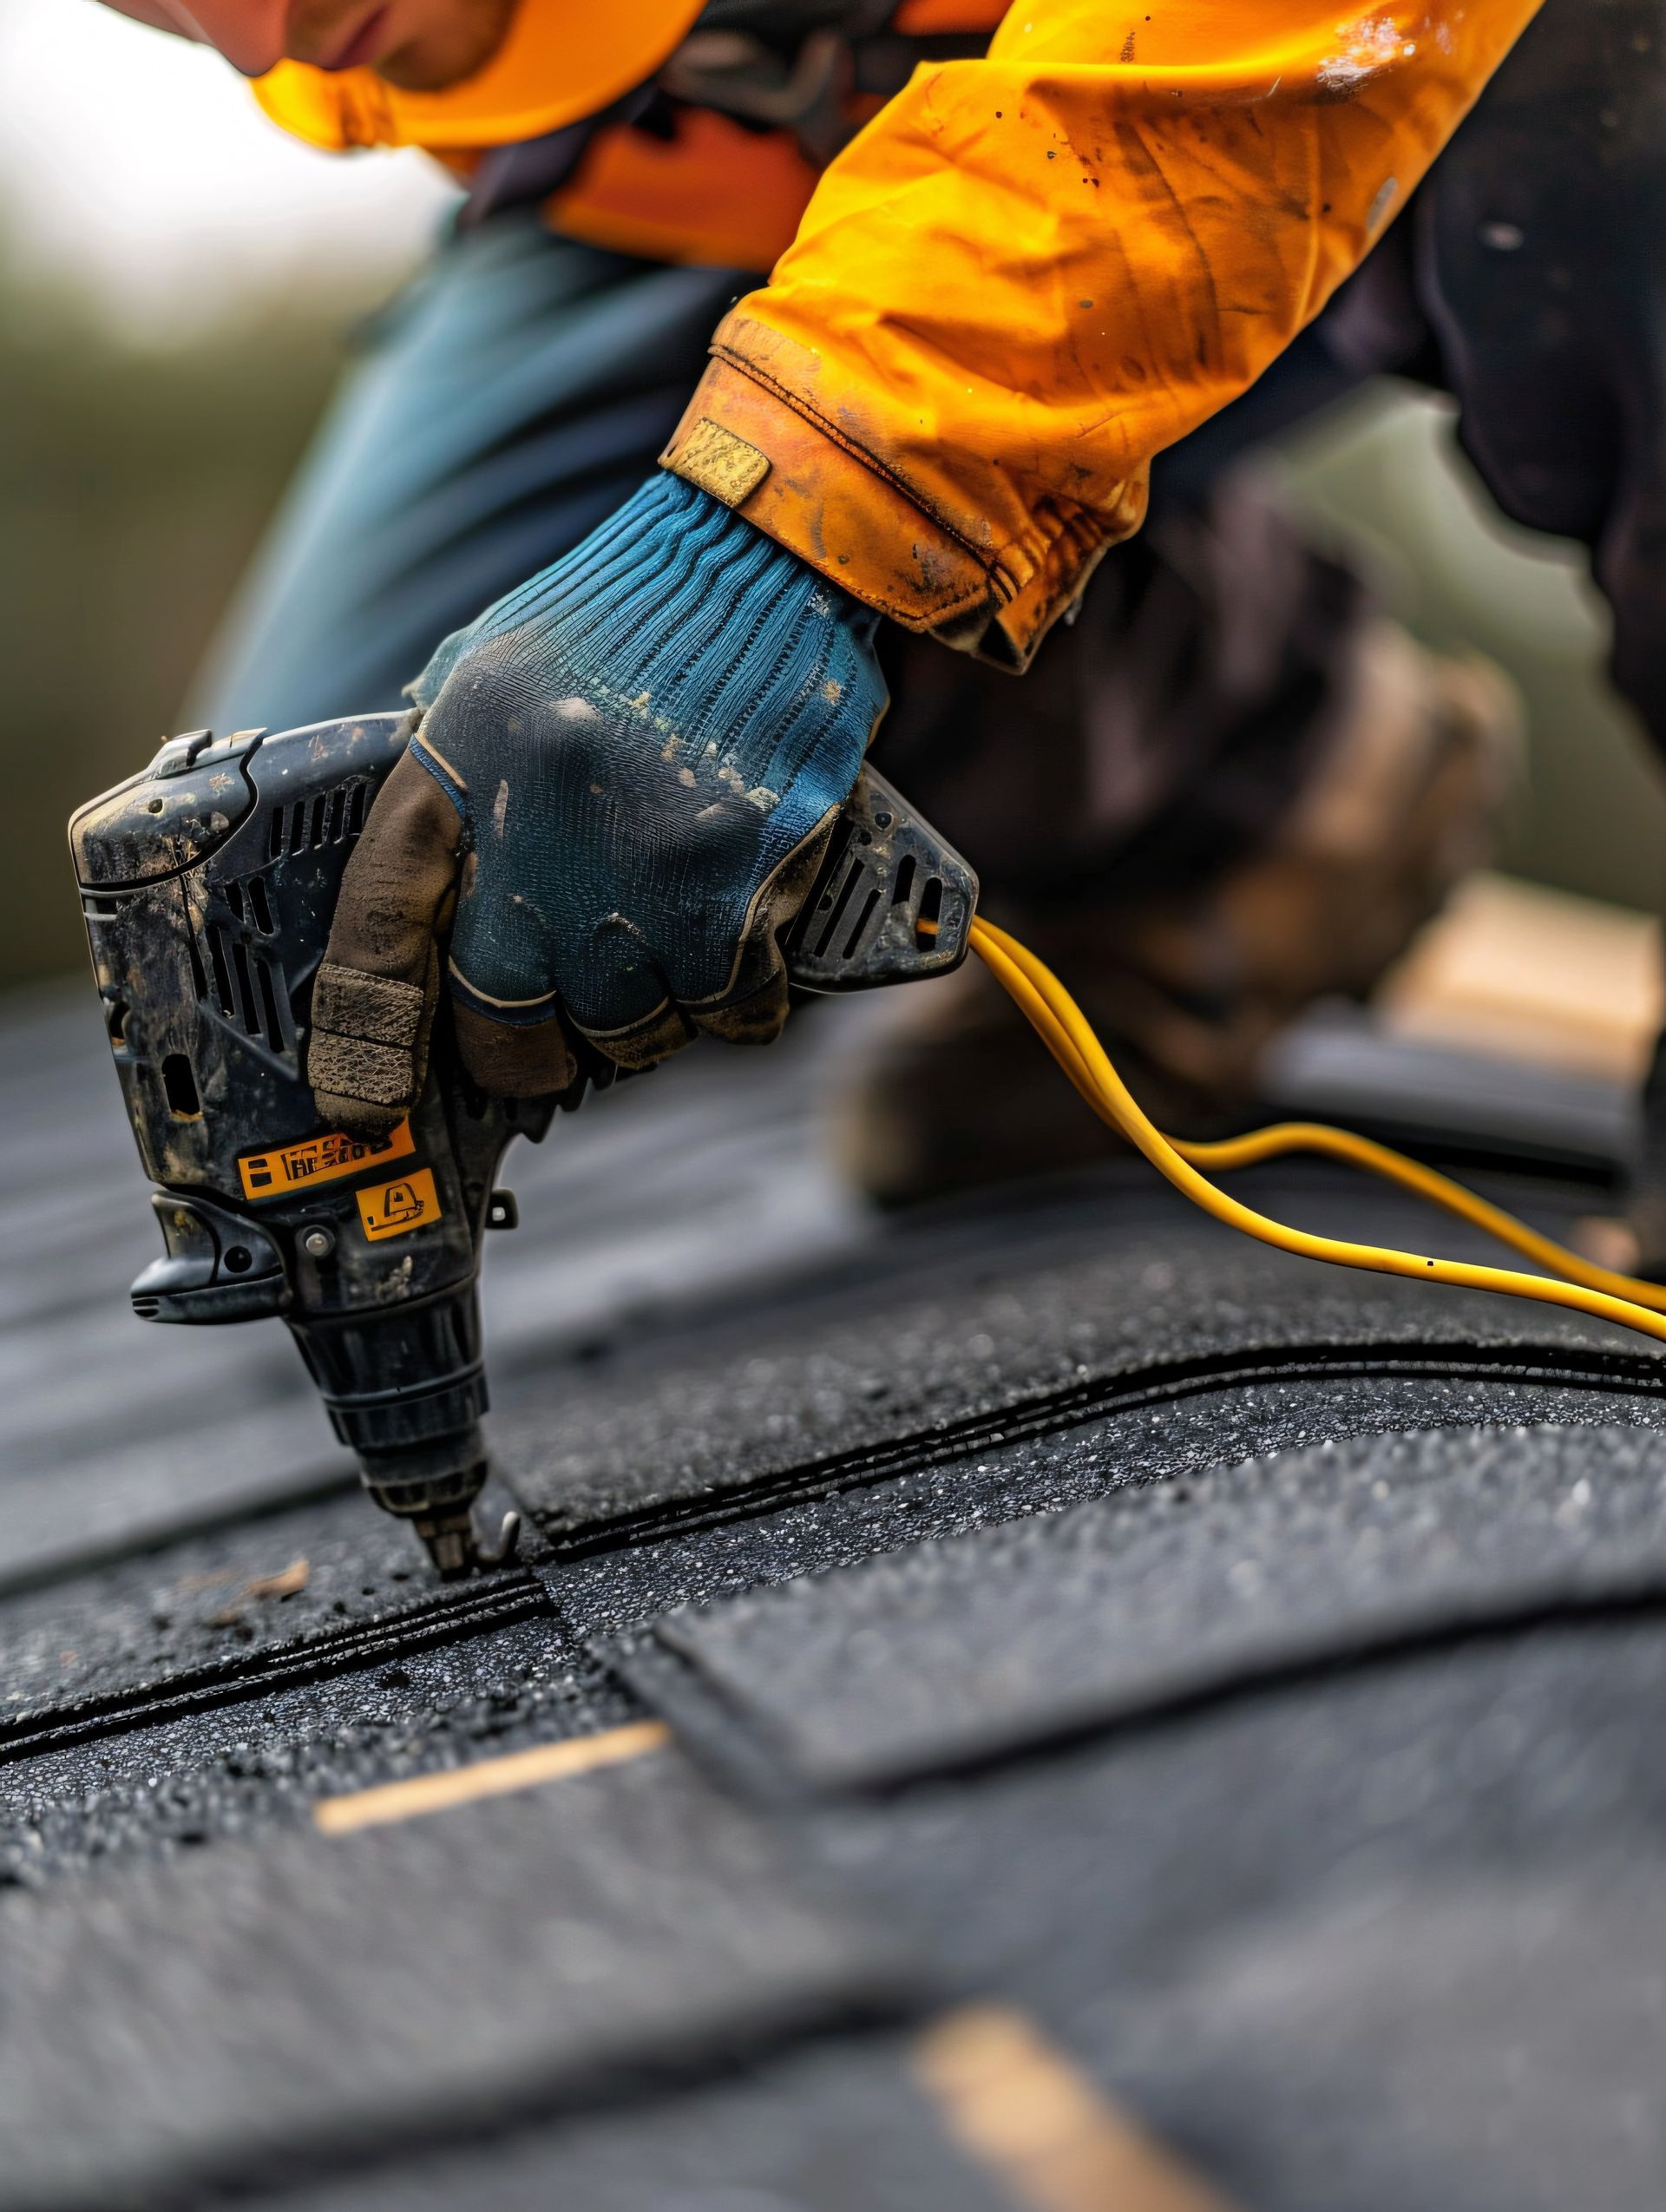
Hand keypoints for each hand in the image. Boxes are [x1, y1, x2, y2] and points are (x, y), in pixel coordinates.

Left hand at [307, 474, 887, 1134]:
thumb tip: (429, 921)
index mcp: (456, 769)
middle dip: (529, 1054)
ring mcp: (644, 869)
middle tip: (552, 1044)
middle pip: (507, 1020)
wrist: (759, 556)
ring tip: (662, 959)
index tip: (363, 1100)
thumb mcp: (490, 680)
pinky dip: (739, 1004)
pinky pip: (733, 1010)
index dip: (365, 1034)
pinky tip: (740, 952)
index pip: (381, 930)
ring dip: (643, 1022)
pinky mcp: (742, 888)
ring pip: (628, 1030)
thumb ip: (454, 794)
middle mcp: (539, 832)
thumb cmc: (624, 620)